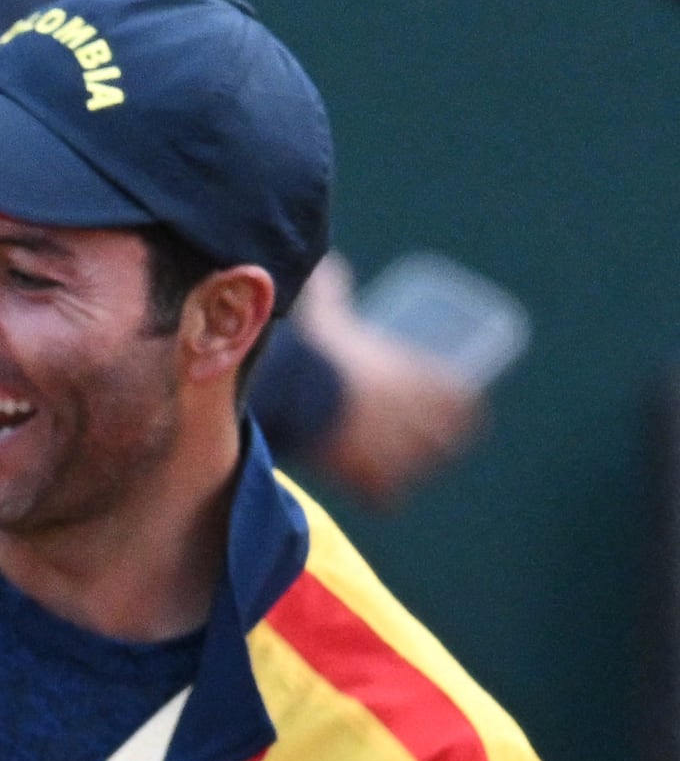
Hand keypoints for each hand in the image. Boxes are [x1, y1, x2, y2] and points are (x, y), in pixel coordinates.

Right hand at [287, 257, 489, 510]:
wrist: (297, 390)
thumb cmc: (318, 349)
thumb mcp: (331, 312)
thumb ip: (335, 289)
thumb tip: (331, 263)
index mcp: (421, 380)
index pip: (464, 403)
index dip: (463, 413)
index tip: (454, 415)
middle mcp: (420, 417)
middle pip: (448, 442)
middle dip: (439, 445)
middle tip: (421, 447)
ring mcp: (398, 450)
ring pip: (421, 471)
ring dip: (411, 472)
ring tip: (396, 473)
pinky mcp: (369, 477)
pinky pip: (386, 498)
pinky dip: (380, 498)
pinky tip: (374, 495)